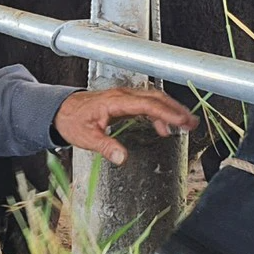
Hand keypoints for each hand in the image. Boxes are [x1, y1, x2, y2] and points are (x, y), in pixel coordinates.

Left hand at [52, 87, 197, 164]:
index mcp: (115, 101)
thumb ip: (105, 147)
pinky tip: (163, 128)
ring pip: (153, 99)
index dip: (167, 113)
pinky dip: (159, 113)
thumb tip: (122, 158)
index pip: (147, 104)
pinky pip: (147, 104)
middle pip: (156, 97)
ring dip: (170, 110)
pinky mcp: (124, 102)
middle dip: (176, 109)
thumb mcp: (86, 137)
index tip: (182, 122)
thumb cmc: (72, 120)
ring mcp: (124, 97)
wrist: (61, 110)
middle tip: (192, 123)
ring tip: (185, 125)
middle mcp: (122, 95)